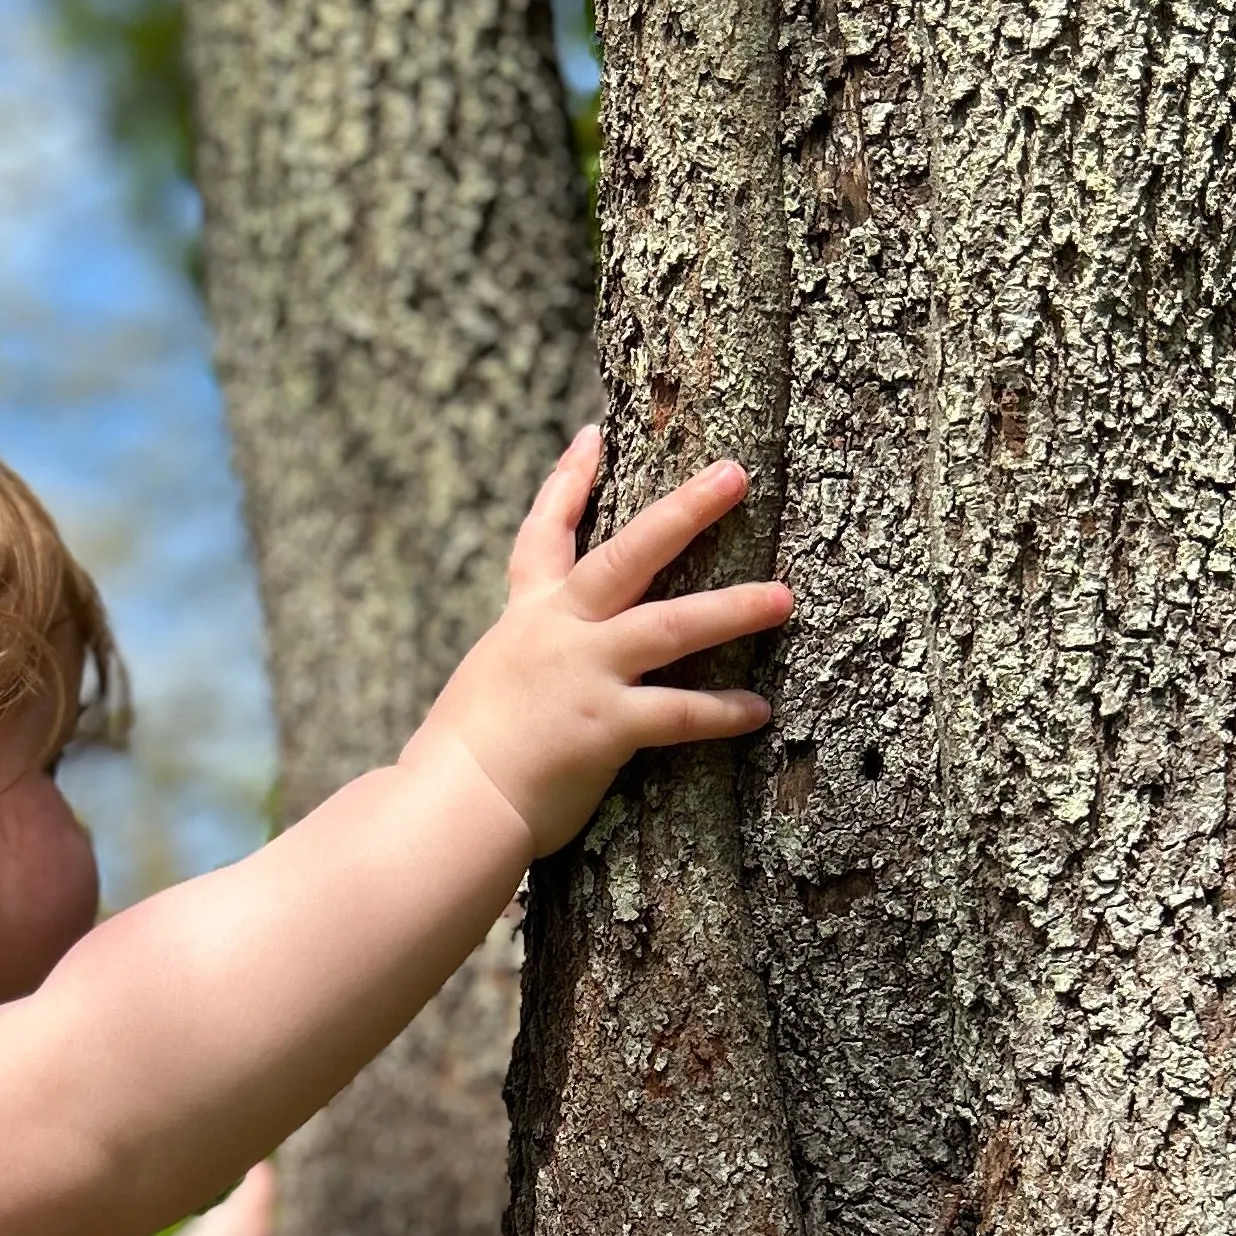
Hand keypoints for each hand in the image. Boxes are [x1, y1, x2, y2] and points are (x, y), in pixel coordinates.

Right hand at [413, 425, 793, 856]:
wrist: (451, 801)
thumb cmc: (460, 760)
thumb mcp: (487, 689)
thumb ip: (524, 671)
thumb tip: (543, 680)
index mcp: (527, 619)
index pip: (545, 535)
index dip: (568, 481)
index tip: (593, 435)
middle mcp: (559, 633)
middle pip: (628, 554)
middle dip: (684, 511)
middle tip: (734, 475)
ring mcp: (586, 674)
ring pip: (670, 626)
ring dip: (731, 609)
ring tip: (784, 597)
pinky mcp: (608, 726)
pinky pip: (678, 713)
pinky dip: (721, 713)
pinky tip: (759, 710)